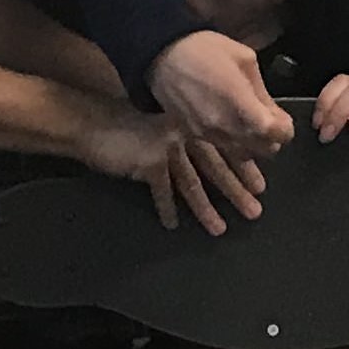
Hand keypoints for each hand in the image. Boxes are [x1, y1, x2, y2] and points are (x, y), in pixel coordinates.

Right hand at [87, 113, 265, 233]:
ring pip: (193, 183)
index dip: (243, 167)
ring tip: (219, 228)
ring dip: (207, 208)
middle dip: (236, 190)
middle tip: (254, 210)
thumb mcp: (158, 121)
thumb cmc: (121, 120)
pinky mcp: (150, 163)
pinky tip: (172, 224)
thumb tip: (201, 153)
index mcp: (190, 121)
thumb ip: (181, 133)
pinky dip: (167, 209)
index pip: (224, 146)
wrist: (89, 121)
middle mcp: (184, 132)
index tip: (259, 185)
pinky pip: (162, 191)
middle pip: (215, 166)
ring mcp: (168, 147)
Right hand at [149, 31, 292, 156]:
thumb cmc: (205, 50)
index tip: (284, 122)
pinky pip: (222, 147)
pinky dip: (233, 141)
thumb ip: (262, 92)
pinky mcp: (194, 134)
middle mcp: (225, 125)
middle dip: (272, 138)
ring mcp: (208, 133)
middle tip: (270, 123)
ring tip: (250, 123)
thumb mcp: (245, 60)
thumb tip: (275, 113)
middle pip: (264, 150)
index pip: (274, 133)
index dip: (286, 130)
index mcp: (240, 104)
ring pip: (243, 153)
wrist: (162, 55)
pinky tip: (230, 123)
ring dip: (253, 143)